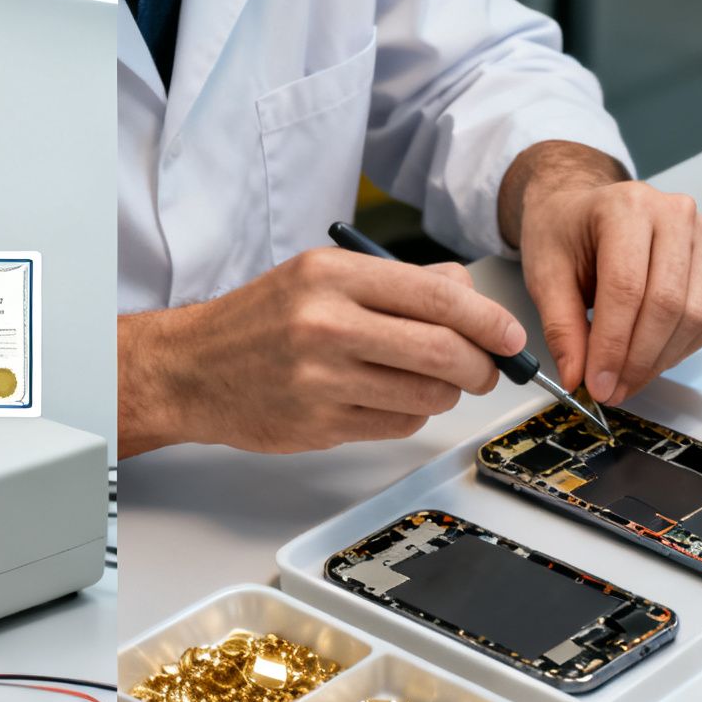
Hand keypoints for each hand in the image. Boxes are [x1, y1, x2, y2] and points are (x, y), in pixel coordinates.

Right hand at [118, 247, 525, 455]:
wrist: (191, 369)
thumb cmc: (260, 322)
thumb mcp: (321, 277)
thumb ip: (396, 283)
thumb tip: (469, 296)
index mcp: (332, 276)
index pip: (437, 297)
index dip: (488, 320)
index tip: (510, 336)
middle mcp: (326, 324)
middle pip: (442, 351)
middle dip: (480, 366)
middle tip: (486, 370)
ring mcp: (321, 380)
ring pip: (426, 395)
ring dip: (444, 394)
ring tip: (427, 383)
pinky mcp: (318, 425)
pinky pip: (396, 426)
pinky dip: (407, 416)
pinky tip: (385, 401)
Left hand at [501, 141, 701, 405]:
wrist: (583, 206)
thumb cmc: (564, 231)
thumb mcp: (545, 274)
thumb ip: (561, 327)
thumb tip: (577, 376)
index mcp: (626, 208)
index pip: (627, 288)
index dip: (612, 345)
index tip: (595, 383)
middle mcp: (674, 215)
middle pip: (667, 305)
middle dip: (636, 360)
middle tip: (610, 390)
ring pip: (693, 317)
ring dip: (658, 361)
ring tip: (624, 381)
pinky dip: (677, 351)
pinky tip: (647, 361)